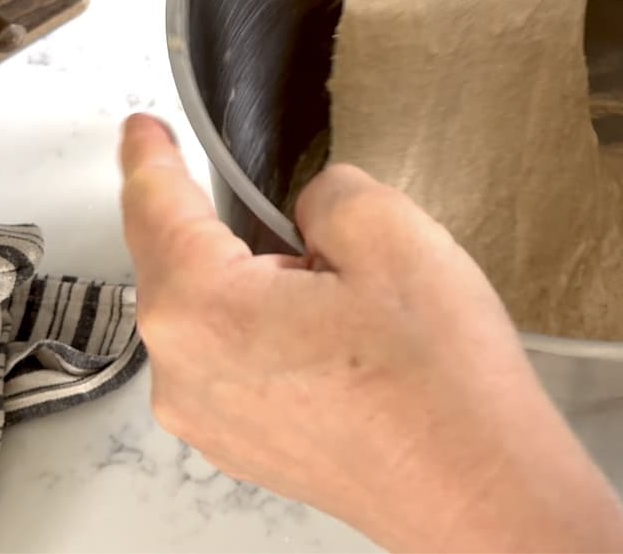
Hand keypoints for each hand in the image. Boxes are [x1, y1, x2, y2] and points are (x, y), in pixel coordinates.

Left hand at [119, 114, 622, 551]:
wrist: (479, 490)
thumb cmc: (438, 385)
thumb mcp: (390, 233)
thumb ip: (326, 190)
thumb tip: (308, 208)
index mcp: (202, 310)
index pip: (155, 205)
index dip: (149, 155)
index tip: (143, 131)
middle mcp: (187, 374)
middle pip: (181, 263)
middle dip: (232, 227)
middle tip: (307, 221)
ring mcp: (213, 421)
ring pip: (215, 313)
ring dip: (261, 284)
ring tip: (346, 296)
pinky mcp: (247, 446)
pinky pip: (238, 360)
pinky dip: (273, 332)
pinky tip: (342, 340)